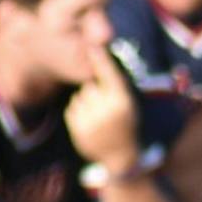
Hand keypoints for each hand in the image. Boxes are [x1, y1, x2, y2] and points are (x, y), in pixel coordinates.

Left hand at [64, 47, 139, 171]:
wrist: (120, 156)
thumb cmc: (127, 124)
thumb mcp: (129, 105)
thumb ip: (116, 87)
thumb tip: (101, 65)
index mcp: (122, 102)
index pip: (110, 75)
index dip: (101, 60)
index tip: (93, 46)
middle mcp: (106, 110)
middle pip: (90, 86)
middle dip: (94, 90)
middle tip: (106, 105)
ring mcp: (91, 120)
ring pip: (79, 97)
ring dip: (86, 101)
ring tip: (99, 116)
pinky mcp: (77, 129)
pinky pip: (72, 109)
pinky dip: (78, 112)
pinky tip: (90, 123)